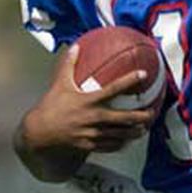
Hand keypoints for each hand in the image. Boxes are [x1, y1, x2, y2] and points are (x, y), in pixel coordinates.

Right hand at [21, 44, 156, 154]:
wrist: (39, 131)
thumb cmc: (50, 106)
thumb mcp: (59, 84)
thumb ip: (69, 65)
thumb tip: (75, 46)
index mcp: (88, 100)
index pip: (114, 88)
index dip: (130, 80)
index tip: (143, 74)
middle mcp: (93, 118)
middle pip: (124, 118)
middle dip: (141, 116)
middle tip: (152, 113)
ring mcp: (92, 133)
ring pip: (120, 134)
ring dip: (134, 132)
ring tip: (144, 129)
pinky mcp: (89, 145)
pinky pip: (109, 146)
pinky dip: (120, 143)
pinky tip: (127, 141)